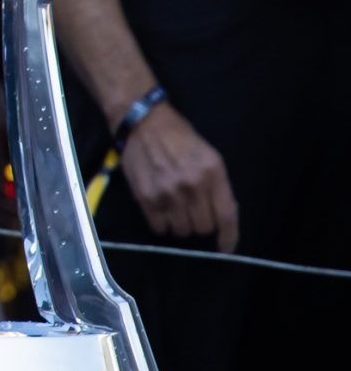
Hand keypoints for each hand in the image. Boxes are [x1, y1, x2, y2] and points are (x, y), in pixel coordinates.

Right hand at [117, 102, 238, 251]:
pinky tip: (161, 209)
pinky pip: (159, 227)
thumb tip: (220, 215)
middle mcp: (191, 186)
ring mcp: (167, 193)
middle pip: (203, 227)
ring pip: (181, 230)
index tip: (225, 248)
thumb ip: (217, 185)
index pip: (226, 216)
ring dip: (180, 224)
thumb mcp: (208, 156)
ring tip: (175, 209)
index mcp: (212, 174)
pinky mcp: (145, 197)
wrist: (142, 122)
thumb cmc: (179, 137)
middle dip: (200, 223)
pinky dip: (162, 224)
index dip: (229, 238)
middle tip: (193, 211)